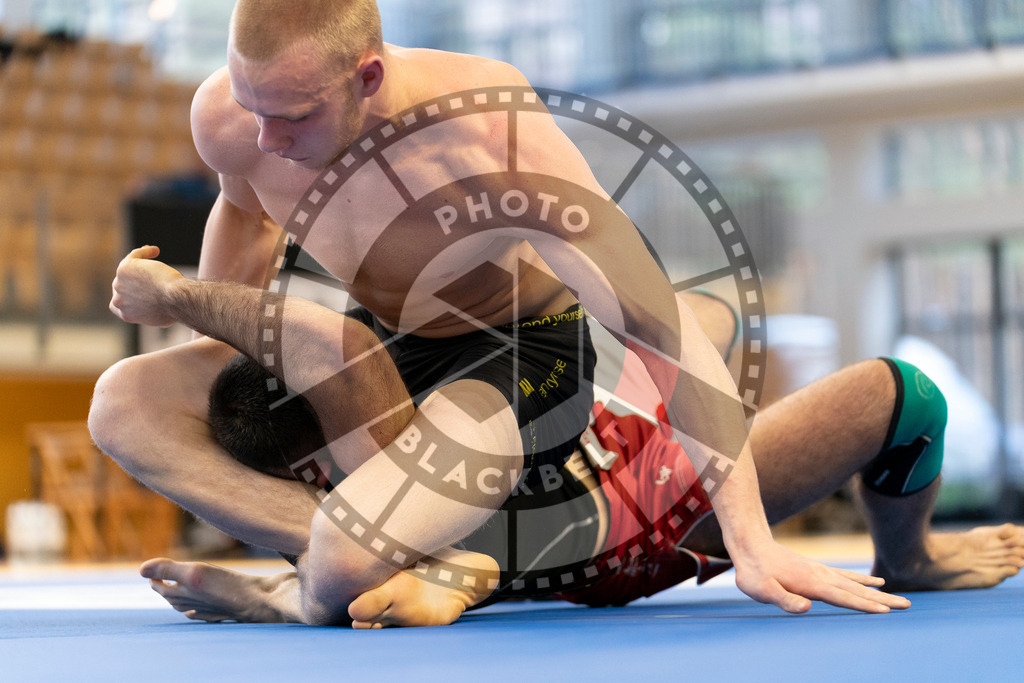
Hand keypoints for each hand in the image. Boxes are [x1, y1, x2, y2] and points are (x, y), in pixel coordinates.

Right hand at [109, 246, 183, 326]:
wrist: (173, 298)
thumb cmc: (174, 309)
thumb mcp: (162, 317)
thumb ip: (152, 311)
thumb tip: (156, 304)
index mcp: (126, 314)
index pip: (118, 304)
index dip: (128, 296)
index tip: (140, 291)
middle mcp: (118, 300)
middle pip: (122, 285)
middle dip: (135, 280)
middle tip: (150, 274)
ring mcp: (119, 283)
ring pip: (128, 269)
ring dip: (140, 264)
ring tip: (156, 263)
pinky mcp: (124, 268)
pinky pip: (134, 256)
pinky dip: (144, 252)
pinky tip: (155, 251)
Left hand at [732, 540, 911, 613]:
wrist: (750, 545)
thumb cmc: (753, 572)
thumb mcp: (761, 590)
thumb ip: (784, 599)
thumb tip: (807, 607)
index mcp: (811, 584)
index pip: (843, 597)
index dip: (863, 605)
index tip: (885, 611)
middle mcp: (822, 576)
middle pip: (857, 590)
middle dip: (882, 600)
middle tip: (907, 606)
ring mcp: (822, 571)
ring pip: (857, 583)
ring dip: (879, 592)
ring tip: (901, 599)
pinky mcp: (818, 569)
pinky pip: (847, 576)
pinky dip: (864, 579)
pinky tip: (876, 581)